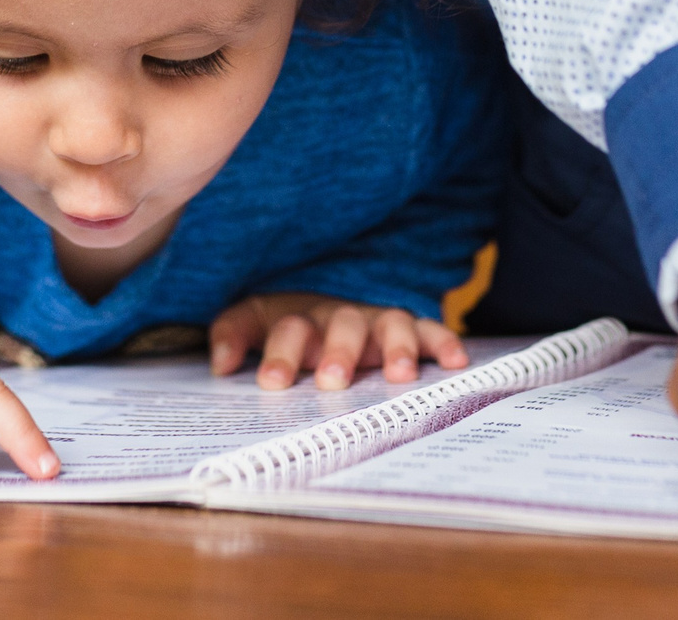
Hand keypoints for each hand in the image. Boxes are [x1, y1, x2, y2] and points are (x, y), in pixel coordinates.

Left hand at [209, 294, 468, 389]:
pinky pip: (429, 329)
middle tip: (333, 382)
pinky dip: (444, 342)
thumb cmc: (288, 322)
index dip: (281, 354)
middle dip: (339, 352)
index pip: (289, 329)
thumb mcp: (254, 320)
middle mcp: (340, 316)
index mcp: (300, 318)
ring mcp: (376, 321)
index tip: (273, 384)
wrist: (325, 293)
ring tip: (400, 377)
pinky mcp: (408, 329)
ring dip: (396, 347)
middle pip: (342, 325)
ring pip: (390, 323)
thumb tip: (221, 364)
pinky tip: (457, 362)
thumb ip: (232, 335)